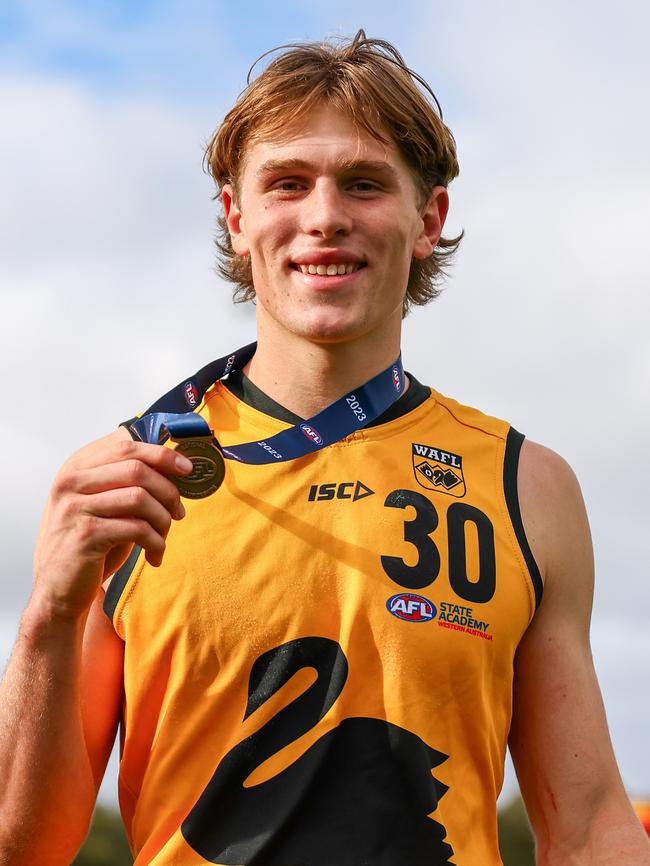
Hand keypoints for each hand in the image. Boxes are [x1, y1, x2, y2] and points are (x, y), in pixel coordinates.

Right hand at [32, 427, 192, 620]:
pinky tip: (155, 555)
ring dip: (163, 519)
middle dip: (168, 490)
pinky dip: (156, 542)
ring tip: (164, 536)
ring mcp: (75, 507)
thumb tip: (175, 464)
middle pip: (136, 468)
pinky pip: (137, 529)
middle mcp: (71, 482)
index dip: (162, 455)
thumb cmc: (91, 543)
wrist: (59, 588)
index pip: (126, 445)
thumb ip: (127, 481)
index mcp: (77, 468)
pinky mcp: (85, 535)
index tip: (186, 469)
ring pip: (140, 498)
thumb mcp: (106, 504)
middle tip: (179, 511)